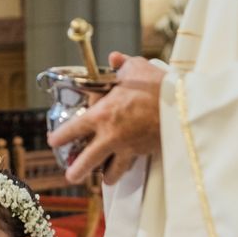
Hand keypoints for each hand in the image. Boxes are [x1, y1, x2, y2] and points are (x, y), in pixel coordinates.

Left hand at [48, 52, 165, 184]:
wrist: (184, 105)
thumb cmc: (156, 86)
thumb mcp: (135, 69)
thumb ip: (121, 65)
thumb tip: (114, 58)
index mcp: (101, 116)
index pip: (72, 130)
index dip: (59, 137)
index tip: (53, 141)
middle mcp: (110, 136)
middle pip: (87, 161)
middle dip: (76, 171)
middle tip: (71, 176)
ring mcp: (128, 147)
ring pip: (112, 171)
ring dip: (107, 176)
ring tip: (104, 178)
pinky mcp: (144, 153)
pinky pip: (132, 165)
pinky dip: (127, 168)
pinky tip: (125, 169)